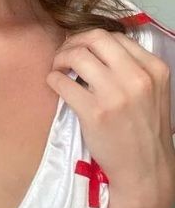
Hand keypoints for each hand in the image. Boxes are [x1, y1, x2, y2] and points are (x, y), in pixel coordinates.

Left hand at [46, 28, 174, 207]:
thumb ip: (131, 67)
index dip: (91, 39)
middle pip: (95, 38)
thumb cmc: (144, 131)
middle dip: (74, 42)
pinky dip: (53, 79)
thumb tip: (93, 47)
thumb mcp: (152, 92)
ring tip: (58, 69)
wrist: (145, 171)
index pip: (115, 36)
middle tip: (64, 55)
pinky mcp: (94, 113)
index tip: (80, 48)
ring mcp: (116, 95)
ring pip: (76, 55)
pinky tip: (56, 85)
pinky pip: (62, 81)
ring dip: (60, 58)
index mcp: (154, 69)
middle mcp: (137, 77)